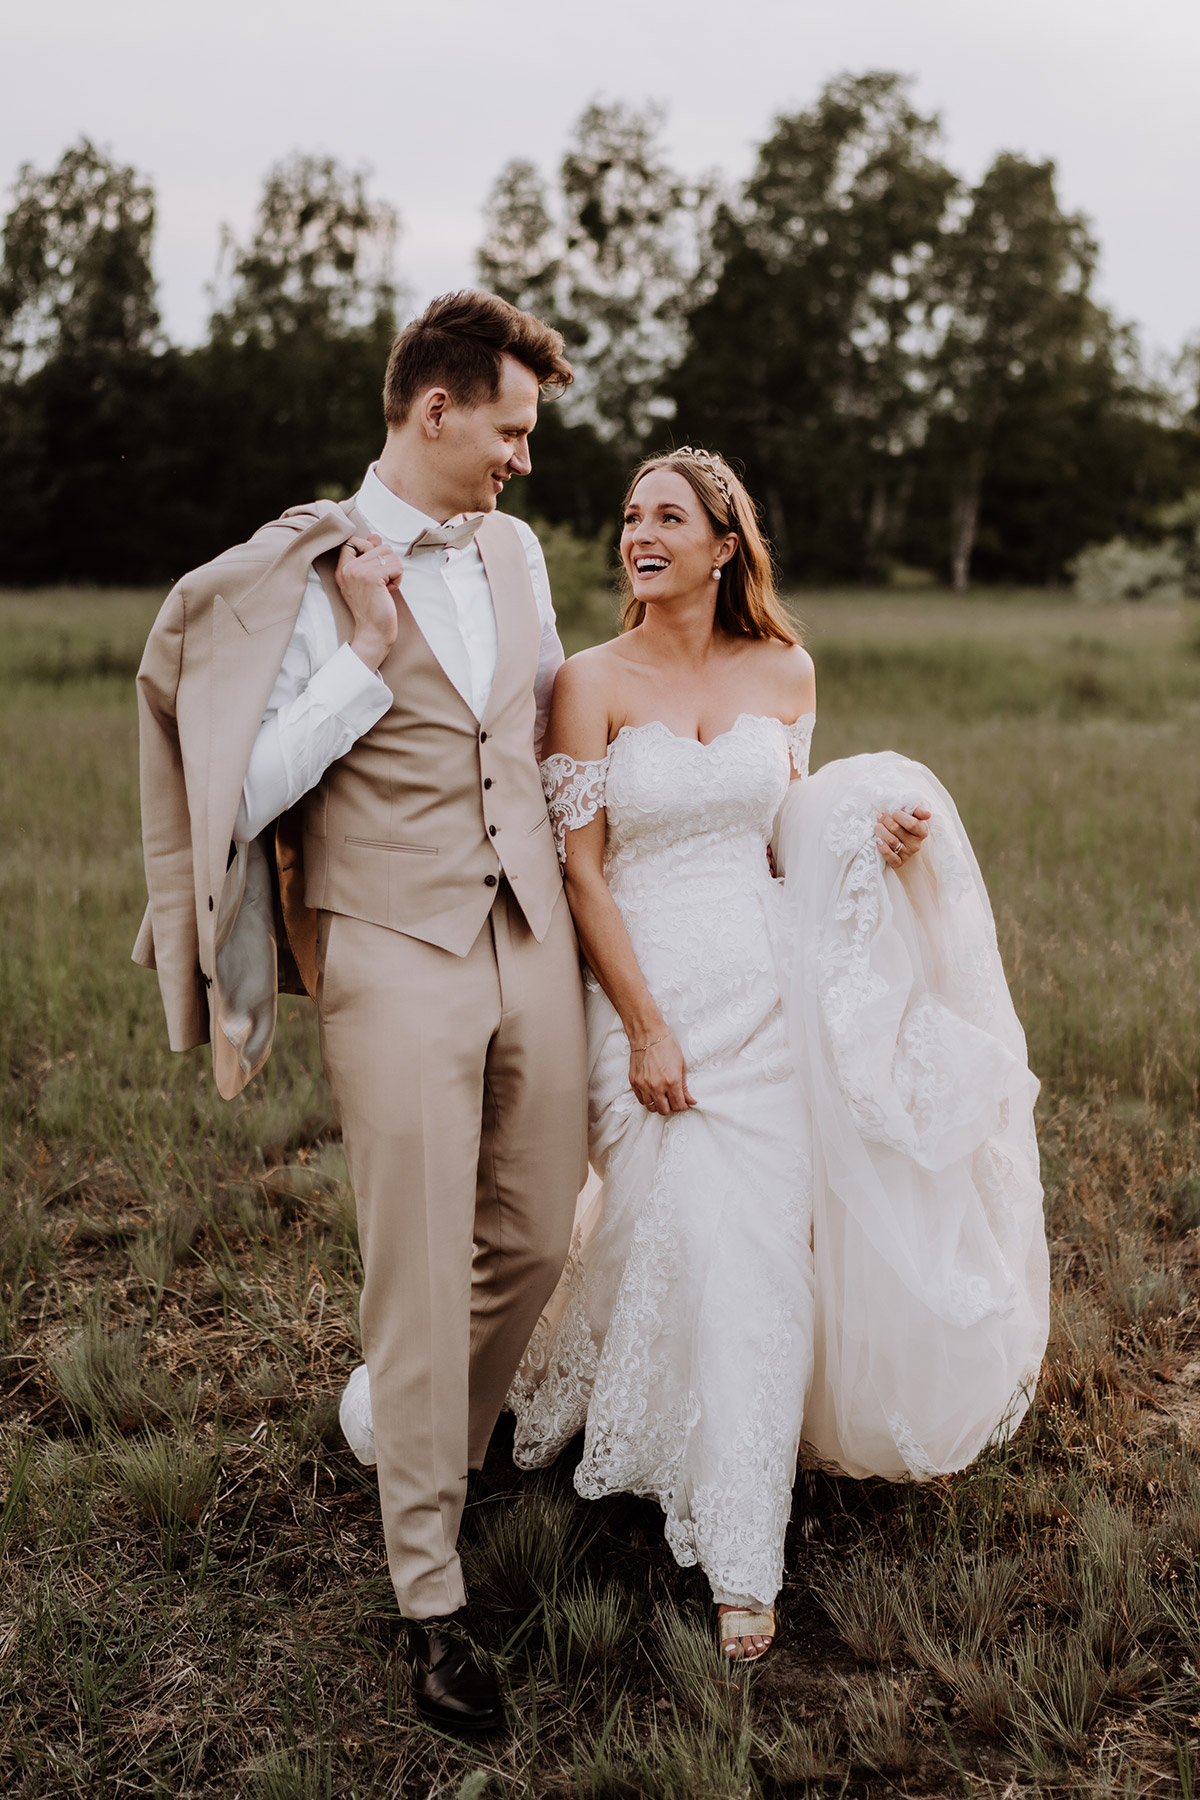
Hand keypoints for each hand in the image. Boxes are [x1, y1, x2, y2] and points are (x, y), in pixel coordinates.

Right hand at [336, 533, 402, 670]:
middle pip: (380, 546)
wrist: (372, 633)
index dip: (370, 550)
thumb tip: (374, 536)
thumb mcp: (366, 581)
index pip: (355, 540)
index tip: (374, 571)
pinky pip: (397, 566)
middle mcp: (348, 568)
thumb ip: (368, 557)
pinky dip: (398, 579)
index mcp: (343, 568)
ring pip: (390, 554)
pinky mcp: (372, 577)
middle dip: (388, 565)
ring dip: (394, 572)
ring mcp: (359, 571)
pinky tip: (389, 592)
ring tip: (385, 588)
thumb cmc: (372, 610)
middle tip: (381, 584)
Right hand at [629, 1029, 696, 1115]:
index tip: (683, 1102)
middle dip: (671, 1107)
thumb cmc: (666, 1045)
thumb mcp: (681, 1066)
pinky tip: (652, 1091)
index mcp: (672, 1081)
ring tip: (662, 1095)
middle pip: (664, 1110)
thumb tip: (691, 1101)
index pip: (678, 1106)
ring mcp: (643, 1085)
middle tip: (673, 1099)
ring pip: (651, 1107)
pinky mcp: (634, 1082)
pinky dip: (647, 1098)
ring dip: (658, 1104)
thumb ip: (685, 1087)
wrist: (648, 1033)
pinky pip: (641, 1099)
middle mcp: (657, 1086)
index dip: (683, 1106)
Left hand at [876, 805, 930, 869]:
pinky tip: (878, 840)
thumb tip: (927, 814)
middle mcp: (916, 844)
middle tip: (880, 816)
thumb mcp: (912, 814)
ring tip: (877, 826)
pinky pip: (891, 857)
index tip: (892, 811)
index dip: (899, 816)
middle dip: (886, 820)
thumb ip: (918, 810)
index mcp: (922, 831)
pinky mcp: (898, 862)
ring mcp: (907, 854)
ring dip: (880, 831)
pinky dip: (883, 848)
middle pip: (897, 830)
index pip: (911, 824)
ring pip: (891, 841)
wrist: (897, 837)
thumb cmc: (903, 822)